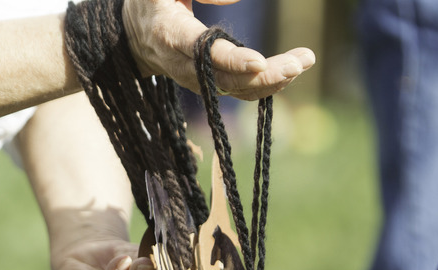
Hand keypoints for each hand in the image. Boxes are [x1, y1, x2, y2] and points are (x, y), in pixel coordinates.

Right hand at [122, 0, 315, 99]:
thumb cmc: (152, 0)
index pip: (203, 54)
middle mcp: (183, 65)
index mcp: (169, 35)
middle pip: (227, 80)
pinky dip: (267, 85)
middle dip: (265, 75)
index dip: (232, 61)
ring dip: (273, 80)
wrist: (133, 34)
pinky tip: (291, 71)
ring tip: (304, 61)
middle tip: (299, 63)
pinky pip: (240, 91)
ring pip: (237, 90)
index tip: (260, 61)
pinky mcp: (208, 85)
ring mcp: (197, 80)